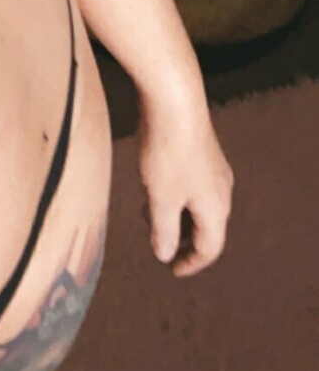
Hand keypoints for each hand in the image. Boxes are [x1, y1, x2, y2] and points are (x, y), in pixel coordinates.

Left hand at [135, 87, 233, 276]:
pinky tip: (153, 183)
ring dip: (176, 214)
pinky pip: (193, 183)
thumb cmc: (168, 154)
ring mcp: (214, 167)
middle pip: (206, 226)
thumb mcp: (161, 199)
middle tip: (161, 245)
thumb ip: (163, 231)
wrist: (174, 100)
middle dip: (183, 238)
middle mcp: (222, 190)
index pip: (210, 248)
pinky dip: (176, 193)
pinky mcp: (202, 148)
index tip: (173, 270)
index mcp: (216, 209)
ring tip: (148, 213)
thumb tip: (165, 254)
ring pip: (197, 202)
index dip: (191, 263)